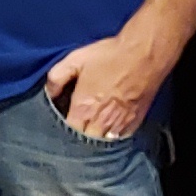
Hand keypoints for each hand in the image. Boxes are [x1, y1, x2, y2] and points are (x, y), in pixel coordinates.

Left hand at [42, 20, 173, 140]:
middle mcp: (101, 122)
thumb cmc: (109, 55)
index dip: (63, 128)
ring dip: (96, 136)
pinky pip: (120, 138)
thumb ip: (57, 77)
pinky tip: (110, 126)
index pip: (68, 131)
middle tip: (78, 124)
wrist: (145, 54)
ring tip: (93, 127)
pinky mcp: (135, 122)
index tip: (63, 119)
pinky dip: (113, 135)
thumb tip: (50, 93)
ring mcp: (119, 124)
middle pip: (85, 141)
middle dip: (79, 135)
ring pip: (103, 141)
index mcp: (83, 109)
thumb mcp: (75, 59)